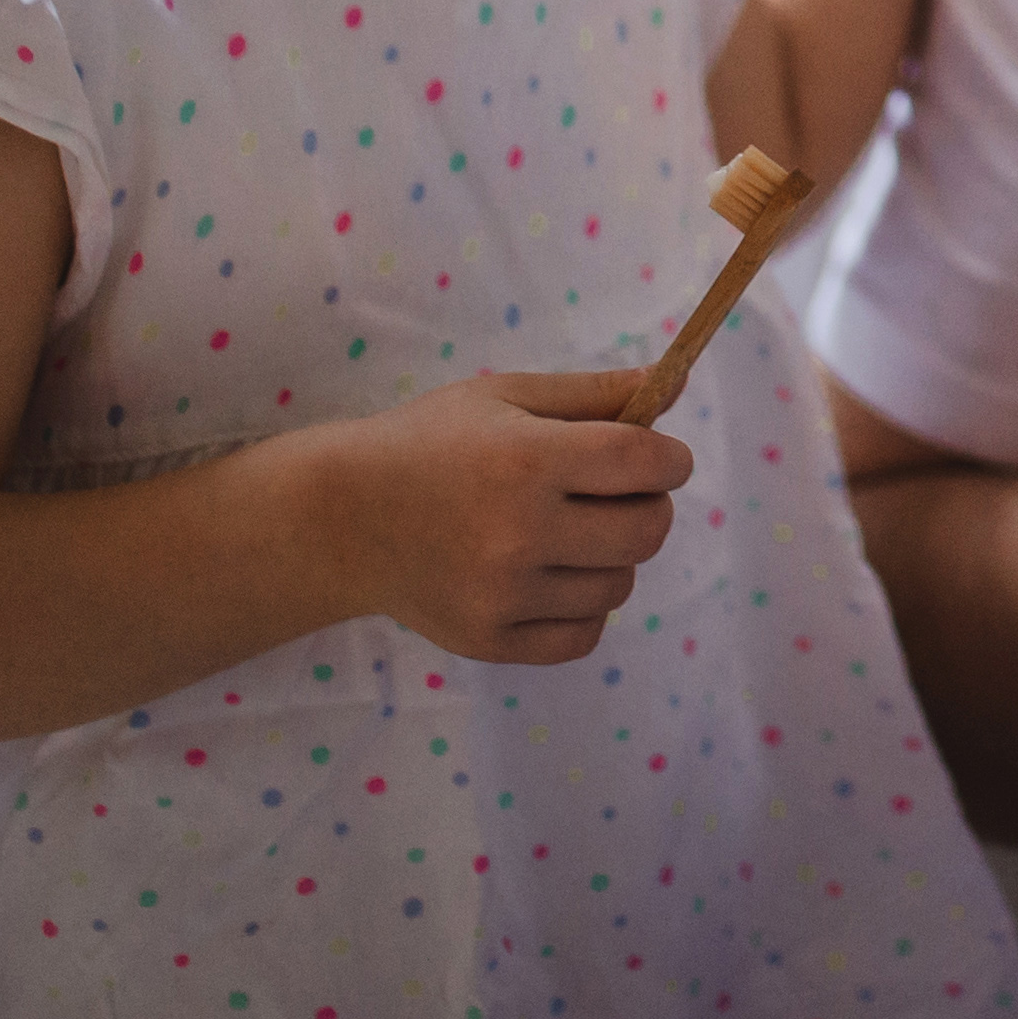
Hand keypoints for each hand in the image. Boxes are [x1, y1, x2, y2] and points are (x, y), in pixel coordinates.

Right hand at [309, 369, 692, 664]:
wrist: (339, 519)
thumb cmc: (431, 443)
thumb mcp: (506, 396)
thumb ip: (596, 392)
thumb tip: (678, 380)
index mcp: (527, 459)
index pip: (645, 464)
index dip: (670, 458)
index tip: (659, 458)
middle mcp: (518, 531)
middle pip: (647, 531)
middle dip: (646, 505)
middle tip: (612, 493)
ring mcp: (502, 593)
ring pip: (619, 584)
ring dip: (611, 557)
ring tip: (567, 532)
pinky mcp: (489, 639)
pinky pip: (584, 635)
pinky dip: (583, 608)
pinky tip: (552, 576)